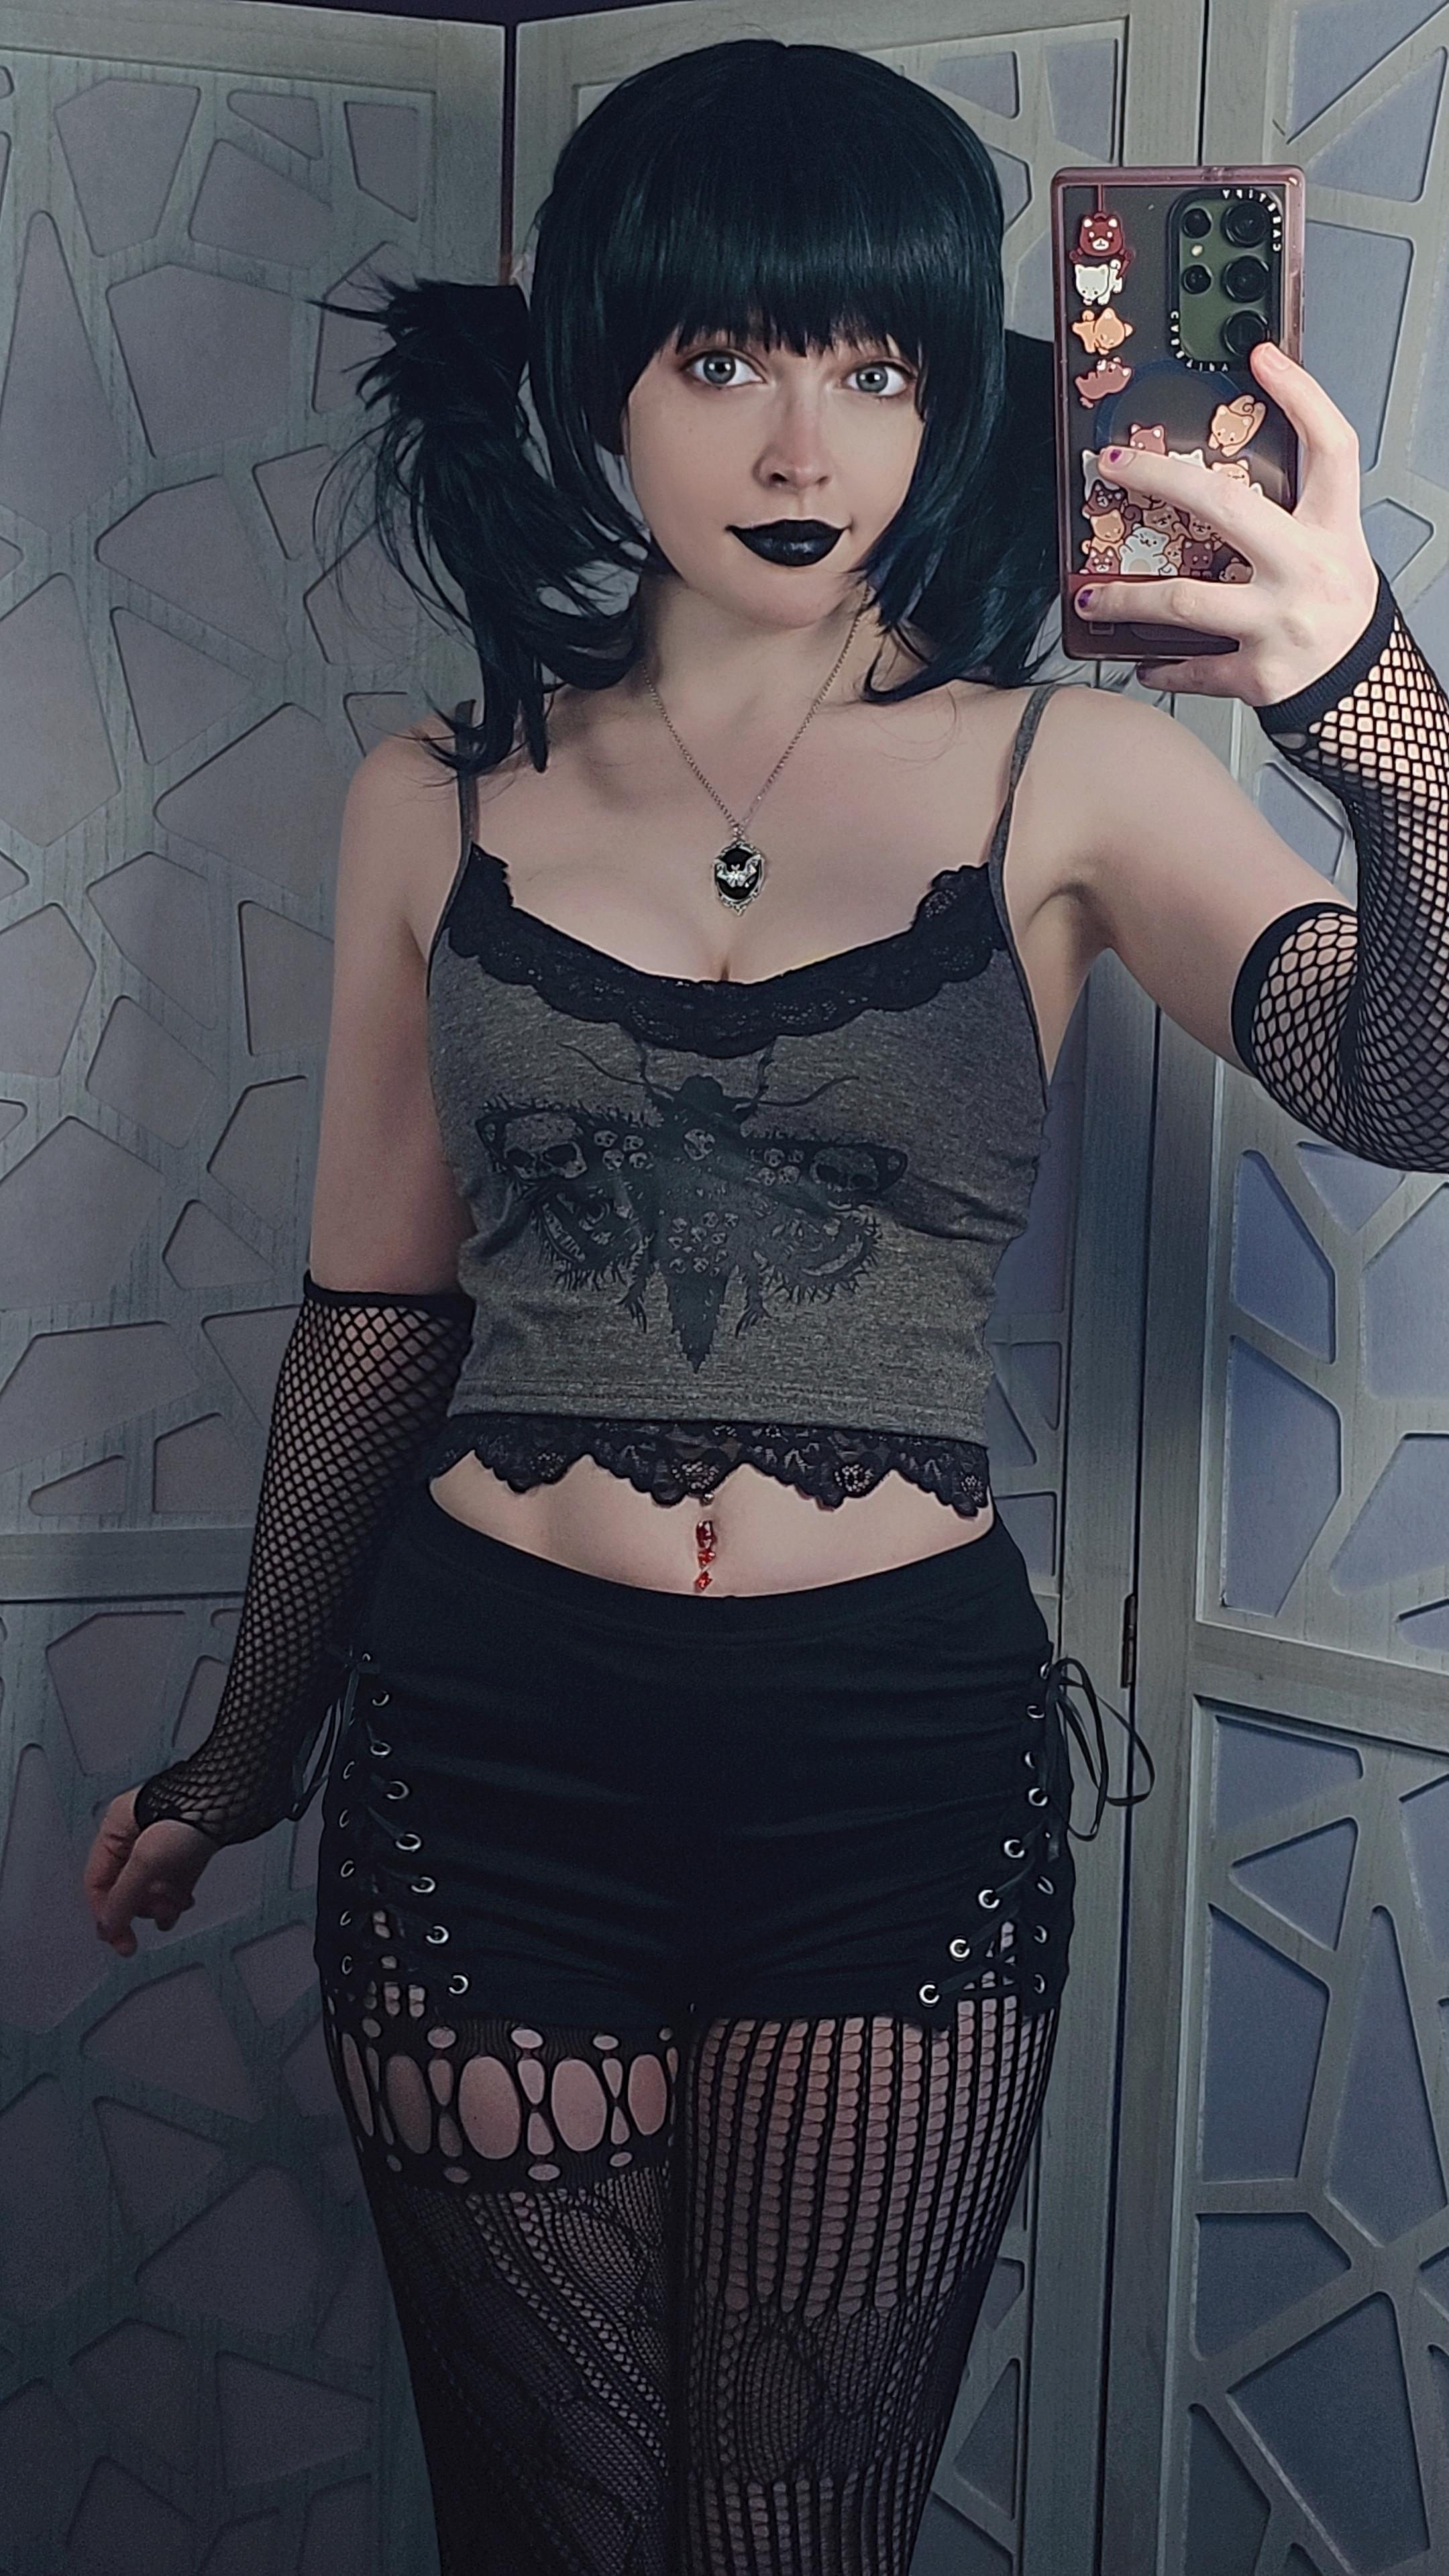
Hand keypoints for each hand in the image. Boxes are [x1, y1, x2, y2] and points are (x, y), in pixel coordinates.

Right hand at [84, 1791, 218, 1956]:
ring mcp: (163, 1842)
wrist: (233, 1799)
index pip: (97, 1881)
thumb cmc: (192, 1813)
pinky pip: (172, 1882)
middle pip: (125, 1887)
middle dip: (139, 1908)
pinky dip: (174, 1898)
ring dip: (159, 1906)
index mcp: (116, 1828)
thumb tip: (109, 1927)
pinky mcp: (186, 1849)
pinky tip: (182, 1905)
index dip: (106, 1914)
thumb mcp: (147, 1860)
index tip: (120, 1940)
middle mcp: (136, 1834)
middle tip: (152, 1918)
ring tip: (170, 1911)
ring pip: (150, 1888)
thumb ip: (124, 1896)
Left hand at [1074, 340, 1380, 701]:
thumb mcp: (1335, 551)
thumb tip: (1220, 482)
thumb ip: (1294, 514)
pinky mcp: (1259, 674)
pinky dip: (1161, 665)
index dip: (1302, 396)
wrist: (1370, 698)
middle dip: (1158, 478)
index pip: (1330, 447)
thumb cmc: (1342, 616)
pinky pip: (1195, 667)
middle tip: (1113, 463)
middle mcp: (1307, 570)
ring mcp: (1280, 623)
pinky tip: (1142, 660)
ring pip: (1185, 599)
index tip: (1262, 359)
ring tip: (1091, 597)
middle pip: (1225, 505)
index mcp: (1333, 531)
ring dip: (1126, 599)